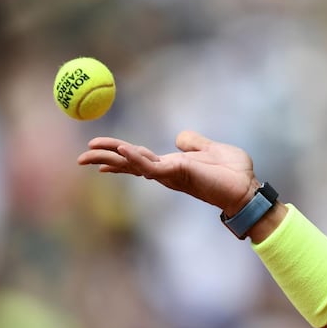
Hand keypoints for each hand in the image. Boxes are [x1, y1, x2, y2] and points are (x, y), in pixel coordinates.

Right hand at [77, 130, 259, 215]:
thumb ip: (195, 143)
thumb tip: (180, 138)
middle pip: (129, 164)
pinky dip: (135, 157)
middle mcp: (167, 172)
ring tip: (90, 153)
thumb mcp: (213, 149)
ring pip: (133, 164)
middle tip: (80, 156)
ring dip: (111, 157)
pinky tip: (122, 149)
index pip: (140, 159)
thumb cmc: (234, 173)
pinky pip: (150, 166)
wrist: (246, 189)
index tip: (99, 153)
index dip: (119, 155)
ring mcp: (170, 174)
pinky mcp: (176, 174)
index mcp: (173, 165)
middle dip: (105, 159)